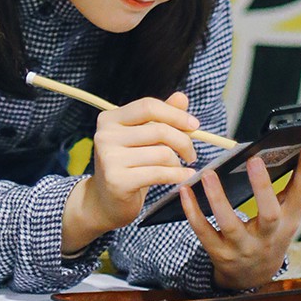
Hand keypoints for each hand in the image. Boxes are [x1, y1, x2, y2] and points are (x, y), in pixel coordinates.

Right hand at [61, 91, 199, 254]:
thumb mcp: (142, 139)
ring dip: (178, 162)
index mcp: (110, 119)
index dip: (175, 114)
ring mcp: (109, 158)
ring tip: (180, 168)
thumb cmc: (128, 166)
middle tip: (191, 154)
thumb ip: (161, 117)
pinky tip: (184, 177)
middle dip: (183, 141)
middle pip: (159, 130)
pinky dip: (177, 175)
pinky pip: (159, 173)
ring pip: (162, 153)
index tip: (194, 125)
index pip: (148, 106)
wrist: (105, 202)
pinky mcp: (117, 180)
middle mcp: (105, 135)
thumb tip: (182, 98)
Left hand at [179, 141, 300, 291]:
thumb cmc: (268, 235)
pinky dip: (193, 212)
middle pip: (269, 214)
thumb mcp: (284, 217)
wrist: (252, 278)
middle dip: (262, 187)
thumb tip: (280, 150)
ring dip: (218, 198)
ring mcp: (243, 248)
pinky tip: (185, 191)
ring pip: (231, 224)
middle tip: (254, 160)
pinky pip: (204, 232)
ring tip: (208, 173)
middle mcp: (268, 237)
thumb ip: (284, 189)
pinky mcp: (220, 254)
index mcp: (288, 222)